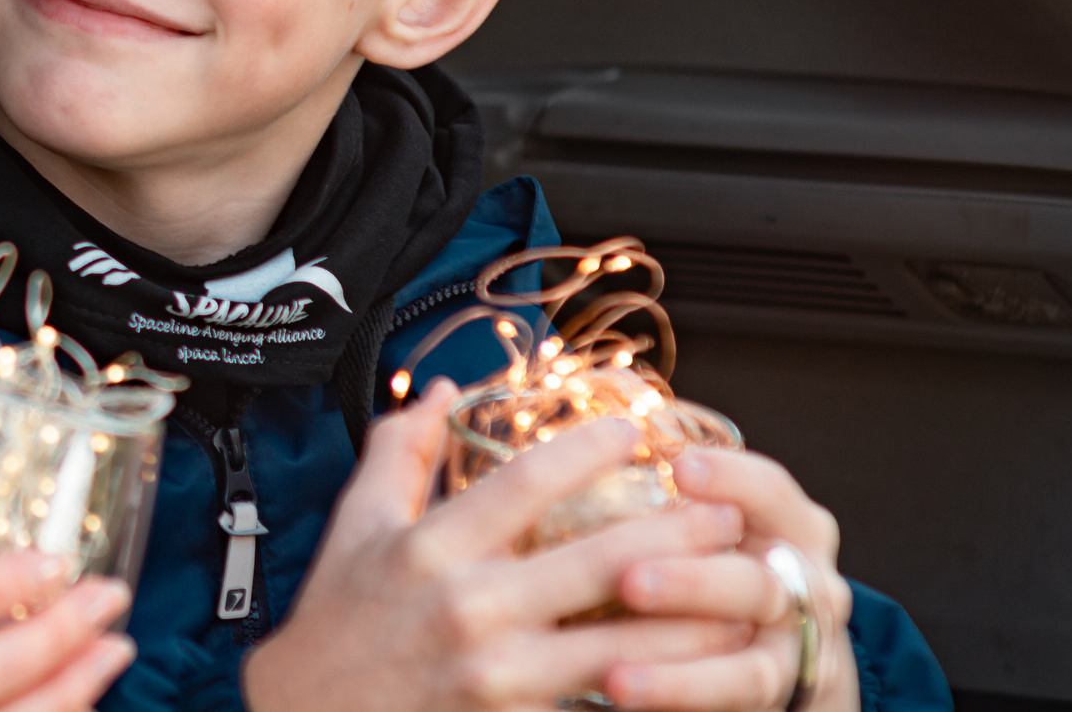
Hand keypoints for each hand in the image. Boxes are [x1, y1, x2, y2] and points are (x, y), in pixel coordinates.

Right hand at [243, 380, 755, 711]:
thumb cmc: (331, 630)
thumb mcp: (353, 529)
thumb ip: (397, 453)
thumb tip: (440, 390)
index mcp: (430, 547)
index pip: (526, 482)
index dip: (590, 449)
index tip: (638, 427)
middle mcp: (469, 607)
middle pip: (595, 561)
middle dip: (674, 534)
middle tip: (730, 512)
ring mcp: (495, 675)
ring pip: (617, 643)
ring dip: (688, 621)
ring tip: (740, 596)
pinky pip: (597, 704)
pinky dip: (649, 689)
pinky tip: (696, 677)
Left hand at [606, 449, 859, 711]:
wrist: (781, 648)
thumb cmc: (722, 560)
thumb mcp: (715, 520)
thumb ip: (672, 494)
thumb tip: (575, 447)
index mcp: (792, 524)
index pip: (771, 491)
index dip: (731, 476)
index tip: (679, 466)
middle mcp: (809, 584)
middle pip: (757, 580)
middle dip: (692, 580)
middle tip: (628, 579)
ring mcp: (797, 646)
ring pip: (748, 654)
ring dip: (678, 656)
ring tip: (613, 667)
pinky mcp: (776, 691)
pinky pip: (730, 692)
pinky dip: (677, 690)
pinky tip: (621, 686)